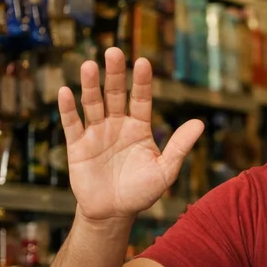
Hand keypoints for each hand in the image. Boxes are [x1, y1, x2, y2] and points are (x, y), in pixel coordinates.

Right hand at [57, 47, 203, 223]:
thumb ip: (179, 147)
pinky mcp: (77, 145)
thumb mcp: (165, 171)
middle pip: (114, 94)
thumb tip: (201, 123)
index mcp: (138, 128)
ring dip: (90, 85)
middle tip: (113, 51)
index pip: (141, 99)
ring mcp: (96, 133)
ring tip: (88, 65)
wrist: (113, 214)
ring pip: (92, 104)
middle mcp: (116, 125)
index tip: (143, 62)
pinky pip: (72, 124)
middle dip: (114, 74)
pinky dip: (68, 109)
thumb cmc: (141, 193)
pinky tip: (65, 91)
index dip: (141, 82)